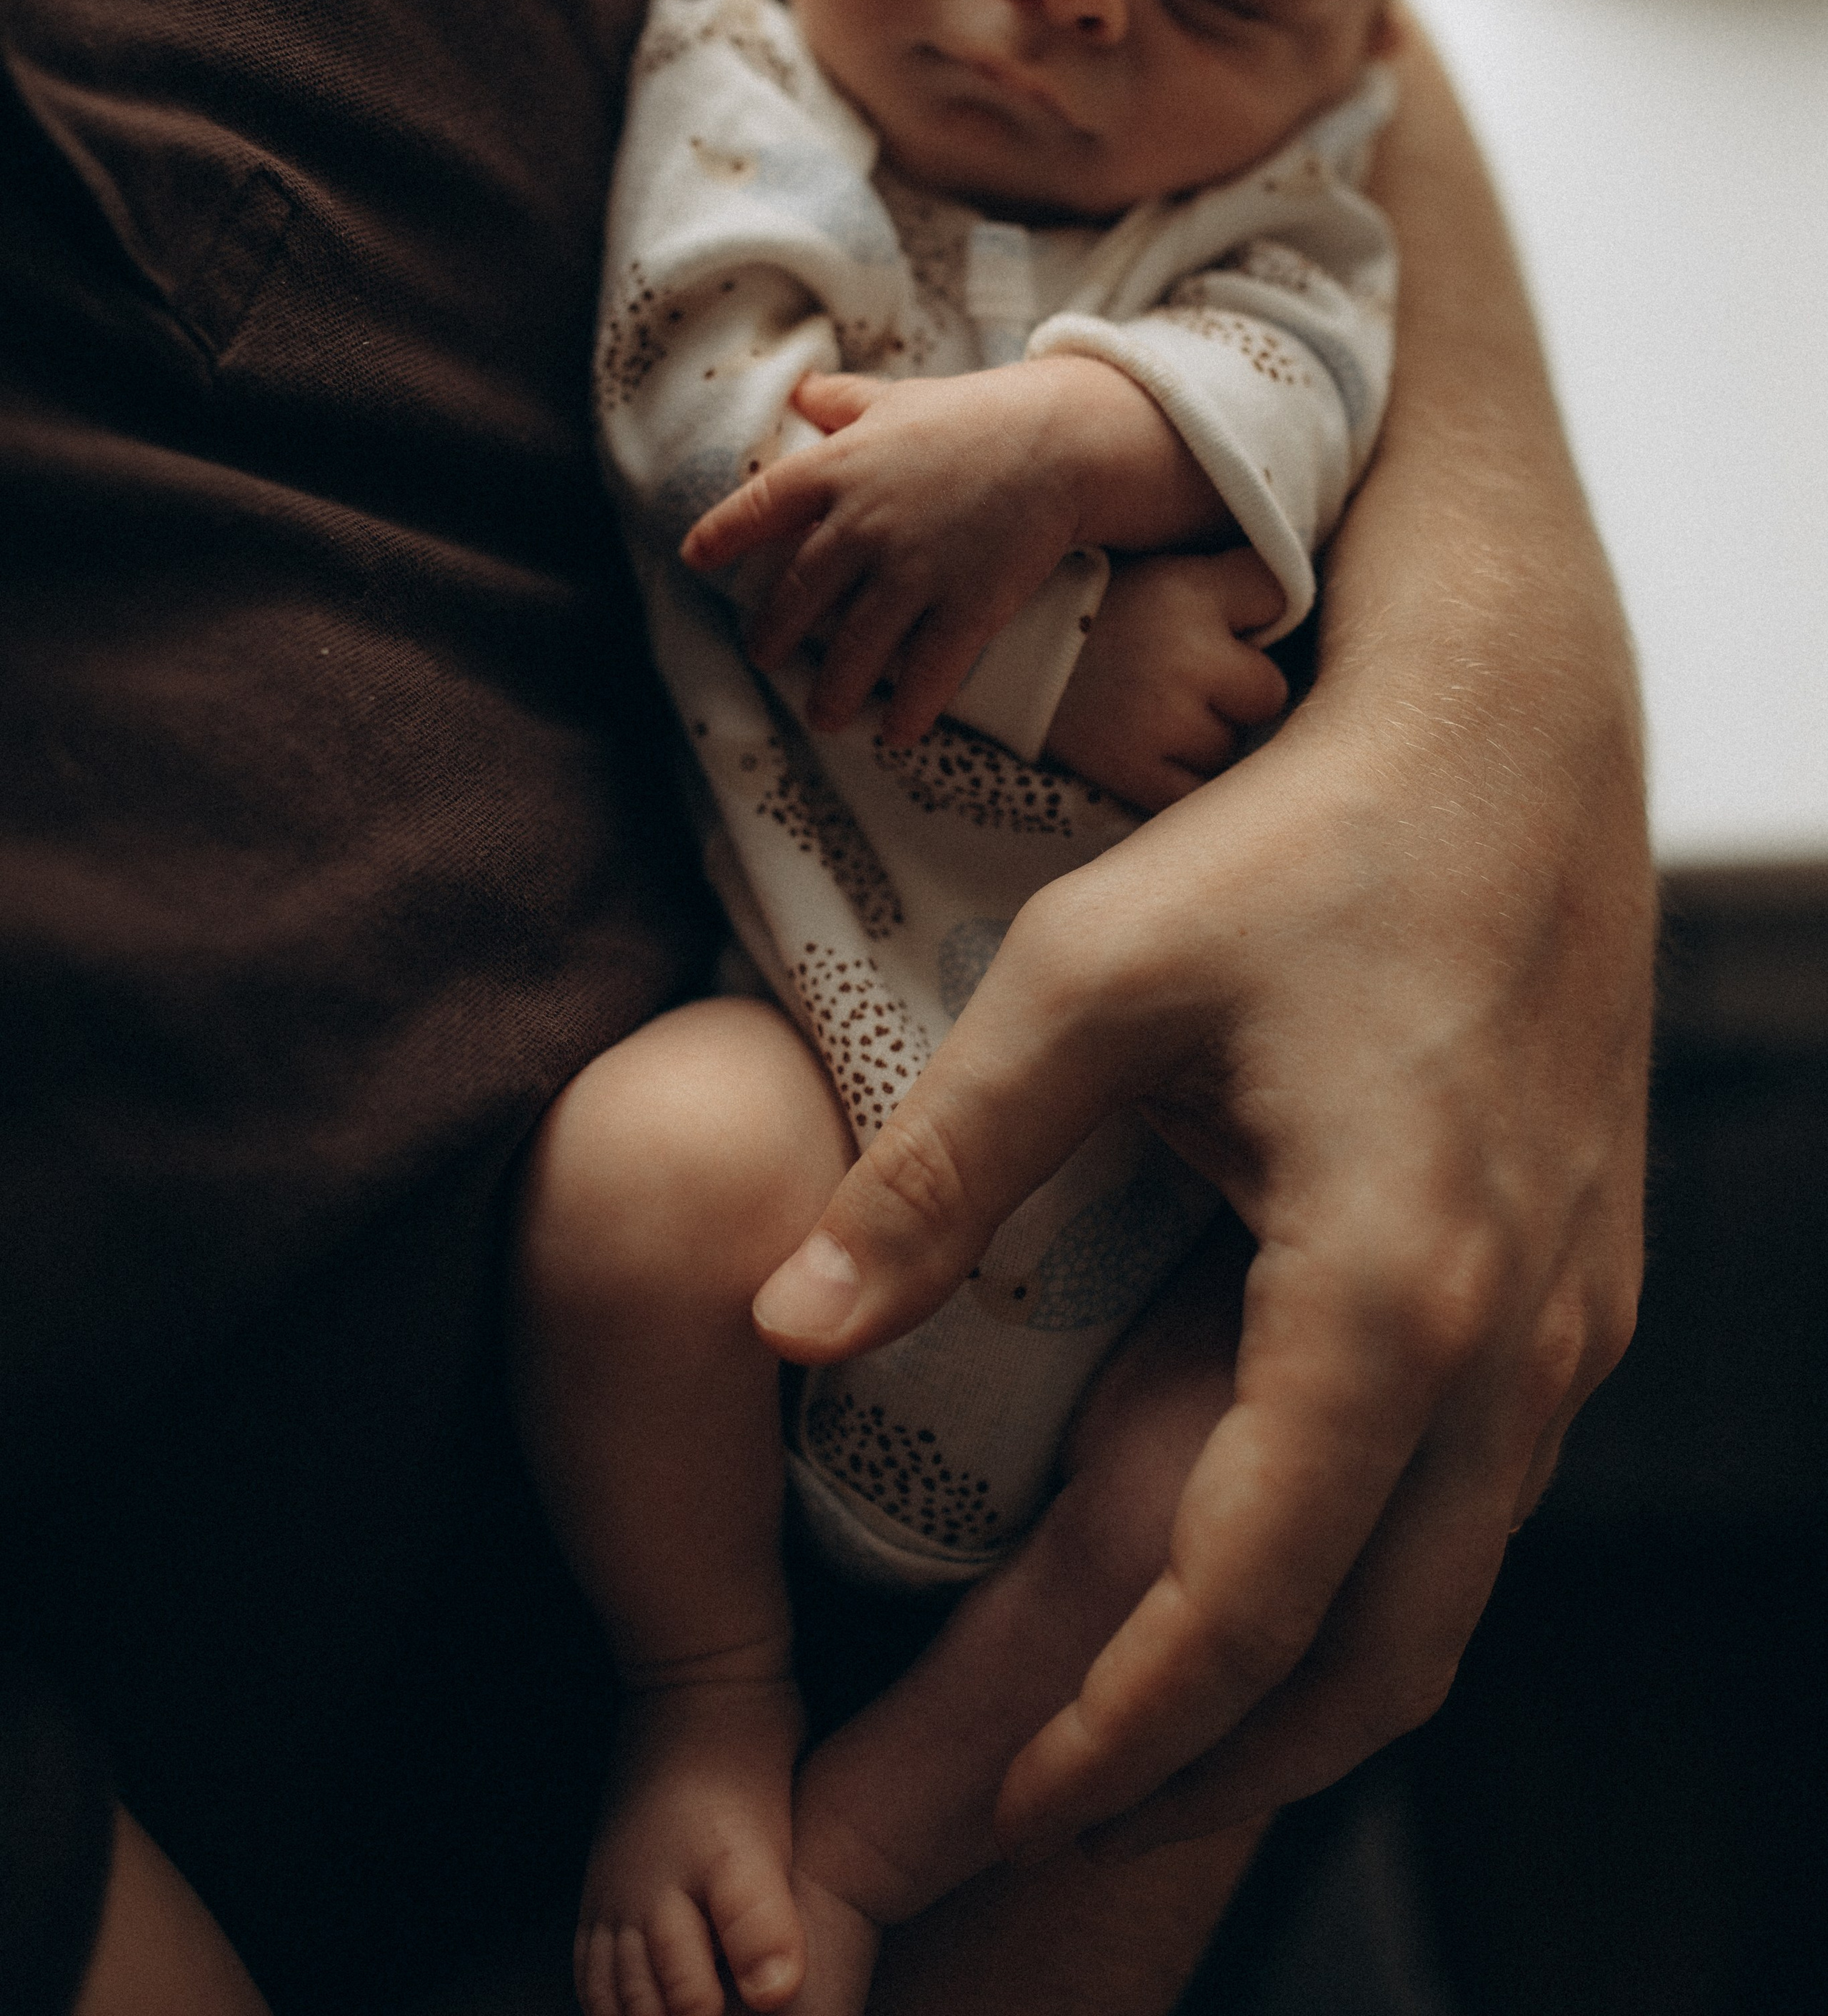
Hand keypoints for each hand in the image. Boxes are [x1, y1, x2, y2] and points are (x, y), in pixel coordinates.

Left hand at [681, 359, 1227, 741]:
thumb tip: (801, 390)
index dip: (722, 535)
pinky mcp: (965, 607)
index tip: (695, 560)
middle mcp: (864, 525)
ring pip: (852, 651)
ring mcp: (913, 572)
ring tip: (822, 714)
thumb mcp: (899, 398)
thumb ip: (845, 401)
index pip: (760, 507)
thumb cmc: (977, 415)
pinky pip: (926, 676)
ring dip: (831, 692)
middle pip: (797, 597)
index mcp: (840, 467)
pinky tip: (896, 733)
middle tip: (762, 658)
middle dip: (772, 637)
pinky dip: (907, 710)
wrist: (1063, 441)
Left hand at [749, 25, 1653, 1855]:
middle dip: (1216, 1767)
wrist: (1511, 737)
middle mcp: (1511, 1345)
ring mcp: (1570, 1323)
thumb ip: (937, 1173)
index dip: (1122, 1728)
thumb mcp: (1087, 985)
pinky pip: (1485, 1503)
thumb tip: (779, 1327)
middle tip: (1061, 1821)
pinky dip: (1376, 1584)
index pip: (1250, 1597)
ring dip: (1302, 1688)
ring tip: (1156, 1737)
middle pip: (1376, 1655)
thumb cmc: (1297, 843)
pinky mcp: (1581, 1280)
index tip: (1006, 1805)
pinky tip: (1277, 1568)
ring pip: (1448, 1593)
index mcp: (1387, 1297)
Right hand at [1044, 551, 1287, 812]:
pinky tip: (1147, 755)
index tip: (1226, 621)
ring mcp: (1160, 718)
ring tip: (1149, 715)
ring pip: (1229, 748)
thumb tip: (1298, 608)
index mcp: (1188, 590)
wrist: (997, 659)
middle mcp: (1183, 653)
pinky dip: (1178, 783)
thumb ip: (1233, 580)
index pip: (1275, 599)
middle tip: (1180, 680)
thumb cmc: (1089, 612)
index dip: (1255, 616)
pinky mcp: (1133, 771)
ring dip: (1202, 741)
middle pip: (1267, 691)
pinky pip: (1194, 795)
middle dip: (1234, 692)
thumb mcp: (1160, 570)